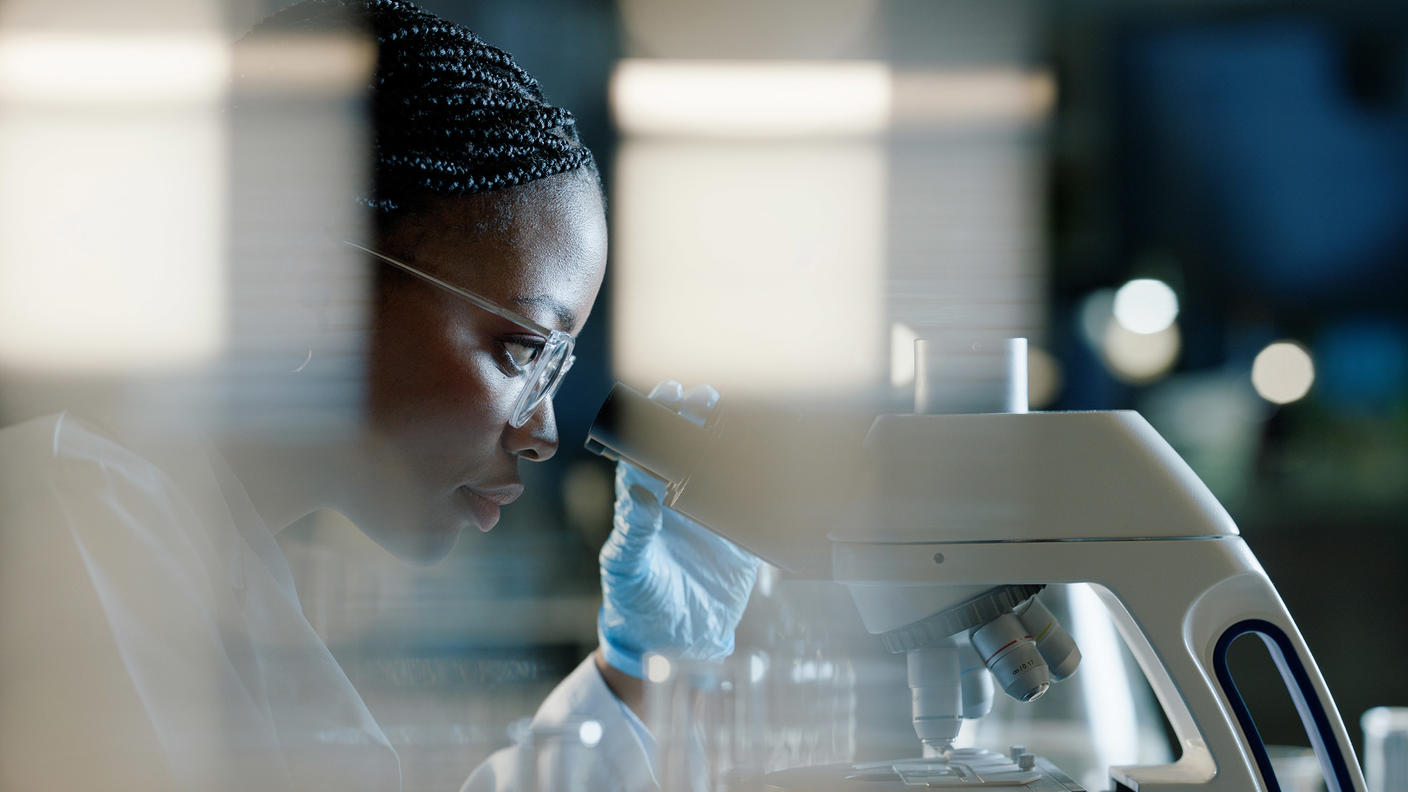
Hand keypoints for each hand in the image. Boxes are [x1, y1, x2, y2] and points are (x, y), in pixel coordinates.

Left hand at [596, 381, 760, 678]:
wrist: (674, 644)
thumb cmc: (636, 603)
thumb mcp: (628, 568)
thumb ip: (633, 532)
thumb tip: (638, 493)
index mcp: (645, 506)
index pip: (648, 452)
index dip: (656, 421)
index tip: (668, 394)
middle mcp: (675, 505)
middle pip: (684, 452)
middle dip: (694, 419)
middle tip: (706, 395)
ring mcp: (706, 520)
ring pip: (717, 469)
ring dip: (725, 442)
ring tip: (736, 412)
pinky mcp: (735, 540)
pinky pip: (748, 504)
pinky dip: (759, 481)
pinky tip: (769, 456)